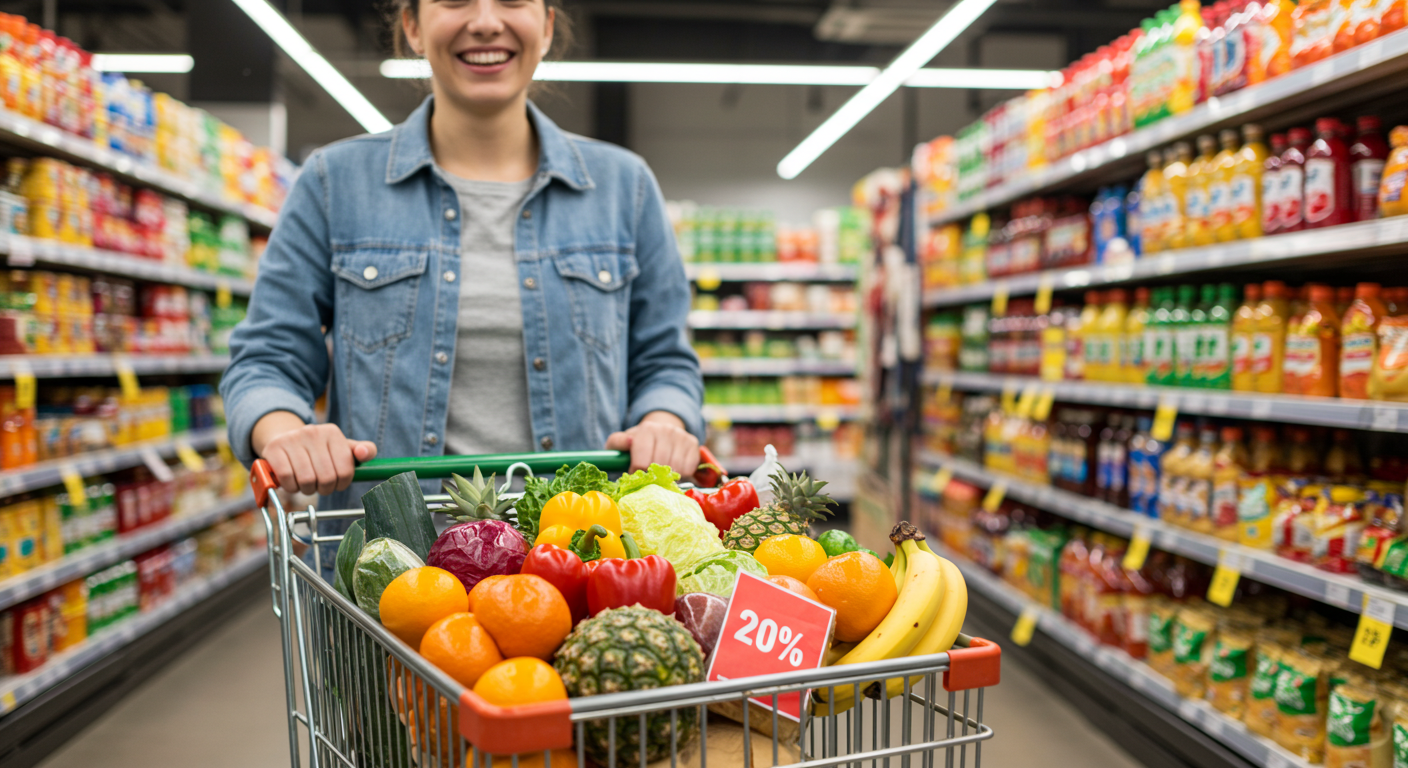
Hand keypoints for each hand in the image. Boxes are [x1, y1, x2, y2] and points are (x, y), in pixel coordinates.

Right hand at [252, 412, 376, 495]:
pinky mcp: (274, 448)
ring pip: (307, 480)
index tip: (336, 484)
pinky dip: (291, 487)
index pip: (345, 469)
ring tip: (306, 483)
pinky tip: (292, 482)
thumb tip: (365, 453)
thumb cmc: (318, 450)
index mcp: (332, 432)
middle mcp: (313, 432)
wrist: (283, 440)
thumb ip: (363, 451)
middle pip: (326, 477)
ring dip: (307, 489)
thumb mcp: (342, 448)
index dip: (341, 484)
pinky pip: (287, 478)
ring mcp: (292, 439)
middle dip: (324, 489)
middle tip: (319, 486)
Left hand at [605, 411, 699, 476]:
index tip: (635, 471)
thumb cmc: (639, 442)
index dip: (637, 472)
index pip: (642, 462)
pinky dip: (681, 474)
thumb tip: (629, 441)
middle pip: (660, 466)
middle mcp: (666, 429)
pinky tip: (673, 468)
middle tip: (649, 475)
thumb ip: (617, 442)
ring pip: (676, 468)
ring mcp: (681, 436)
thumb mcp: (622, 442)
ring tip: (660, 472)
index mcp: (647, 429)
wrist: (661, 432)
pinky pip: (688, 469)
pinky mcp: (693, 444)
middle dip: (652, 475)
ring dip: (667, 476)